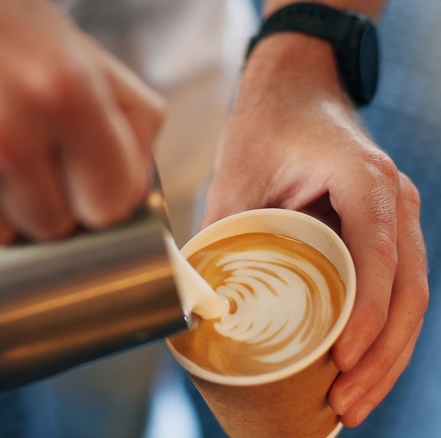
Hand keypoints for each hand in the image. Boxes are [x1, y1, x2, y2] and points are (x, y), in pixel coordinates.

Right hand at [0, 0, 162, 244]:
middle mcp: (5, 133)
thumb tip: (140, 171)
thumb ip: (121, 103)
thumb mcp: (59, 38)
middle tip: (6, 155)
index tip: (77, 186)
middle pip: (51, 228)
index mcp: (64, 91)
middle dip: (37, 202)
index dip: (95, 198)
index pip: (111, 204)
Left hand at [203, 34, 428, 427]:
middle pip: (408, 290)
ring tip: (353, 404)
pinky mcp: (386, 234)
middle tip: (346, 404)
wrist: (295, 90)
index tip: (342, 359)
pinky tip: (361, 370)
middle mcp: (394, 200)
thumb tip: (195, 305)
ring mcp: (397, 218)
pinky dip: (384, 334)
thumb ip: (222, 235)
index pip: (379, 254)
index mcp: (363, 178)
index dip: (367, 312)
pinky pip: (398, 290)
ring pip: (411, 297)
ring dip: (388, 355)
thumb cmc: (266, 126)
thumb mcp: (236, 176)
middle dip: (381, 355)